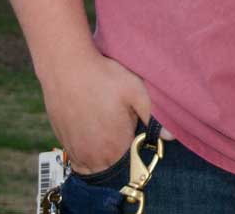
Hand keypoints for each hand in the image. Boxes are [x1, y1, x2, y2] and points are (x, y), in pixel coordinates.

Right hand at [40, 46, 173, 174]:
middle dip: (121, 153)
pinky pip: (78, 159)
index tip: (137, 130)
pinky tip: (93, 132)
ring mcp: (76, 151)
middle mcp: (94, 156)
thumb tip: (171, 137)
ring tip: (108, 127)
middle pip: (113, 166)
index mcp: (116, 147)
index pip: (132, 163)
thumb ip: (153, 118)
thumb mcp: (137, 92)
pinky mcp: (63, 142)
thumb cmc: (104, 77)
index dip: (137, 147)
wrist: (67, 69)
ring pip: (94, 165)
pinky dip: (87, 152)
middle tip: (123, 125)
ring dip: (103, 154)